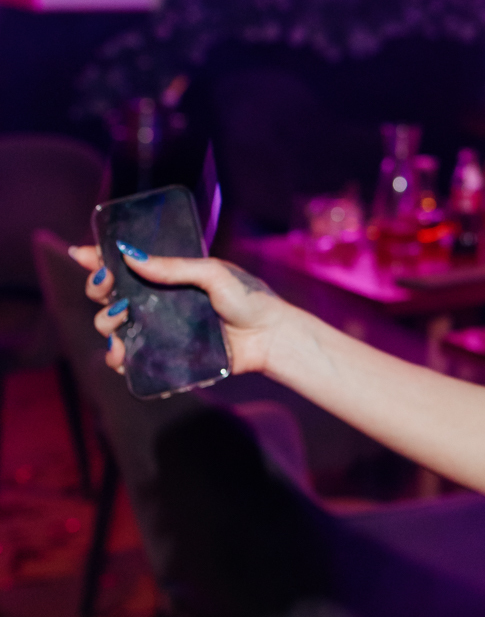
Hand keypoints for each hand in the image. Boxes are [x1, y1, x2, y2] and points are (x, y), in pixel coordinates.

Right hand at [69, 244, 283, 376]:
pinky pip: (132, 361)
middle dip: (98, 290)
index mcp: (167, 276)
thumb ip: (175, 267)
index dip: (98, 259)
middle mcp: (157, 302)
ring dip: (104, 325)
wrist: (269, 336)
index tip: (83, 254)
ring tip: (119, 324)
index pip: (125, 265)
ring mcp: (158, 330)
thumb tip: (130, 255)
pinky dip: (119, 360)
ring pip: (113, 328)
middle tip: (108, 287)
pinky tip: (121, 356)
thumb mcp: (213, 273)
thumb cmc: (247, 298)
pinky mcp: (165, 357)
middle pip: (109, 296)